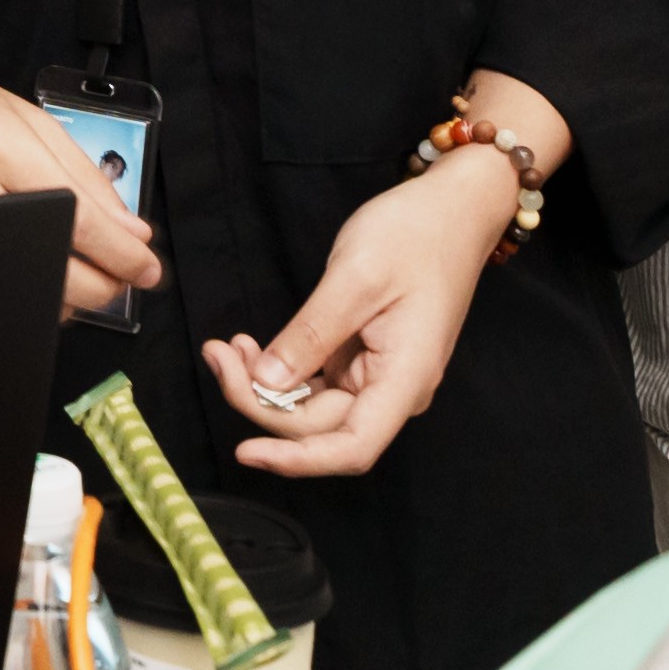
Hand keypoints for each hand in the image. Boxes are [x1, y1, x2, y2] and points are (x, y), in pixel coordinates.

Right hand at [0, 46, 158, 320]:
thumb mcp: (22, 115)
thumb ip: (81, 171)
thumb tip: (130, 228)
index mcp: (2, 145)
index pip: (82, 219)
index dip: (125, 256)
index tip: (147, 269)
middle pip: (58, 267)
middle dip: (105, 285)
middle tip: (121, 278)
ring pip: (24, 289)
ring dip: (65, 294)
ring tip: (74, 270)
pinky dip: (20, 290)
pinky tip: (31, 271)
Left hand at [209, 151, 519, 480]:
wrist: (451, 208)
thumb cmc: (415, 235)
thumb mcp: (354, 278)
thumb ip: (310, 335)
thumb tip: (267, 384)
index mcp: (405, 378)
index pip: (351, 448)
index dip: (296, 461)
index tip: (245, 451)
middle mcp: (394, 389)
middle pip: (318, 427)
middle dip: (259, 401)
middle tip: (217, 355)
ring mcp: (378, 376)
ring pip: (311, 408)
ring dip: (263, 387)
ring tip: (227, 349)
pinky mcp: (363, 360)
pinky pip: (315, 383)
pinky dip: (280, 371)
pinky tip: (251, 348)